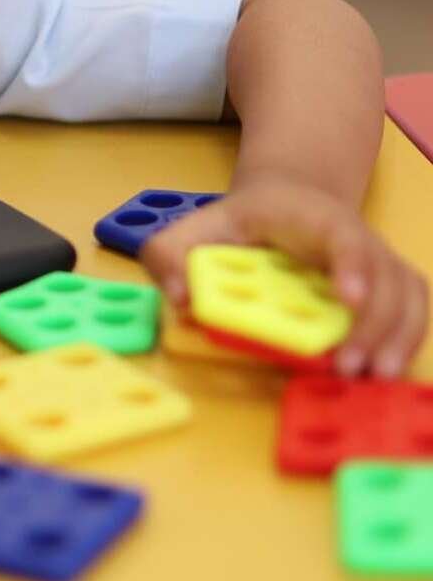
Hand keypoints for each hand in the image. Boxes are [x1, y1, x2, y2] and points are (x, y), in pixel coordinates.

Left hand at [138, 175, 428, 378]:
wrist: (286, 202)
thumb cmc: (240, 222)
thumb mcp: (196, 228)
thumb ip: (172, 257)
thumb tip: (181, 300)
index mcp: (310, 217)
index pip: (342, 235)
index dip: (350, 265)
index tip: (348, 298)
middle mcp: (355, 238)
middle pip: (384, 274)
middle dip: (373, 322)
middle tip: (348, 366)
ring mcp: (377, 262)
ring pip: (407, 295)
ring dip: (397, 338)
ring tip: (373, 378)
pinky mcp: (388, 286)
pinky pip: (413, 311)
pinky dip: (407, 341)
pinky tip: (385, 371)